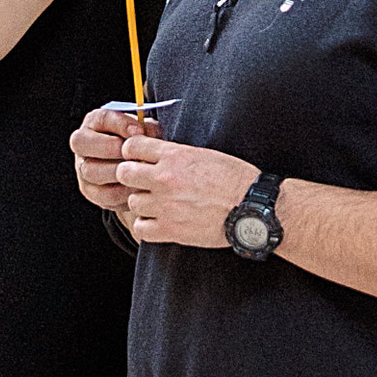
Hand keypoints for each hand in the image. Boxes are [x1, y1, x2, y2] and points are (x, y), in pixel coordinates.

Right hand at [70, 100, 149, 212]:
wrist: (139, 169)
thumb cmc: (140, 144)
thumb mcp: (146, 131)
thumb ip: (147, 129)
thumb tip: (147, 134)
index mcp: (95, 122)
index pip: (100, 118)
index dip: (120, 124)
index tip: (139, 131)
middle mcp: (82, 144)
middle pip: (82, 143)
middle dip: (110, 147)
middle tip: (132, 154)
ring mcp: (82, 168)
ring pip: (90, 170)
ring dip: (117, 172)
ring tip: (138, 172)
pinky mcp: (89, 190)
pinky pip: (102, 193)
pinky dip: (122, 191)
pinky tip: (136, 187)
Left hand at [114, 133, 256, 249]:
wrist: (252, 207)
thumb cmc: (234, 178)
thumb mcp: (204, 154)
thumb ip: (176, 154)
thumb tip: (154, 153)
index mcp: (175, 155)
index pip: (132, 146)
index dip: (132, 152)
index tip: (139, 159)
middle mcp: (165, 178)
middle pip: (124, 173)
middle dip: (131, 176)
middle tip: (143, 182)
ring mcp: (166, 205)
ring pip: (132, 202)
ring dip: (142, 203)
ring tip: (157, 204)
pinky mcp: (171, 230)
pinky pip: (140, 228)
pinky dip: (147, 226)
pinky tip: (159, 222)